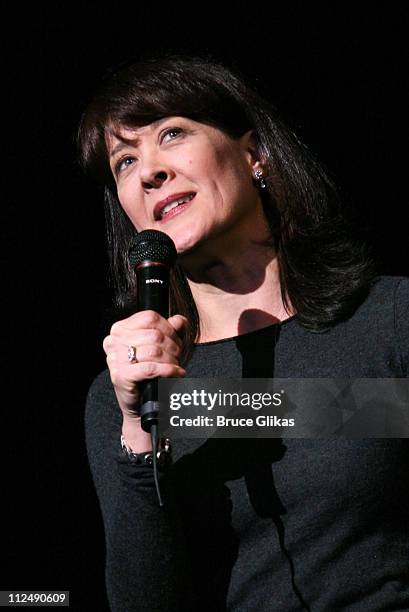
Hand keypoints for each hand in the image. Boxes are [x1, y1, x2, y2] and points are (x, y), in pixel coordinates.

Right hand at [103, 310, 186, 432]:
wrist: (139, 402)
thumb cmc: (148, 372)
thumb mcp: (161, 346)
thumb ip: (171, 330)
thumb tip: (179, 320)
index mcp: (119, 329)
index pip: (149, 318)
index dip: (168, 327)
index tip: (176, 338)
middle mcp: (113, 341)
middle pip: (154, 335)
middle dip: (173, 346)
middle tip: (178, 356)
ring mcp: (115, 359)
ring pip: (154, 351)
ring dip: (171, 359)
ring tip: (176, 365)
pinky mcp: (120, 376)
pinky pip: (151, 368)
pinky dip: (168, 370)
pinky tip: (177, 373)